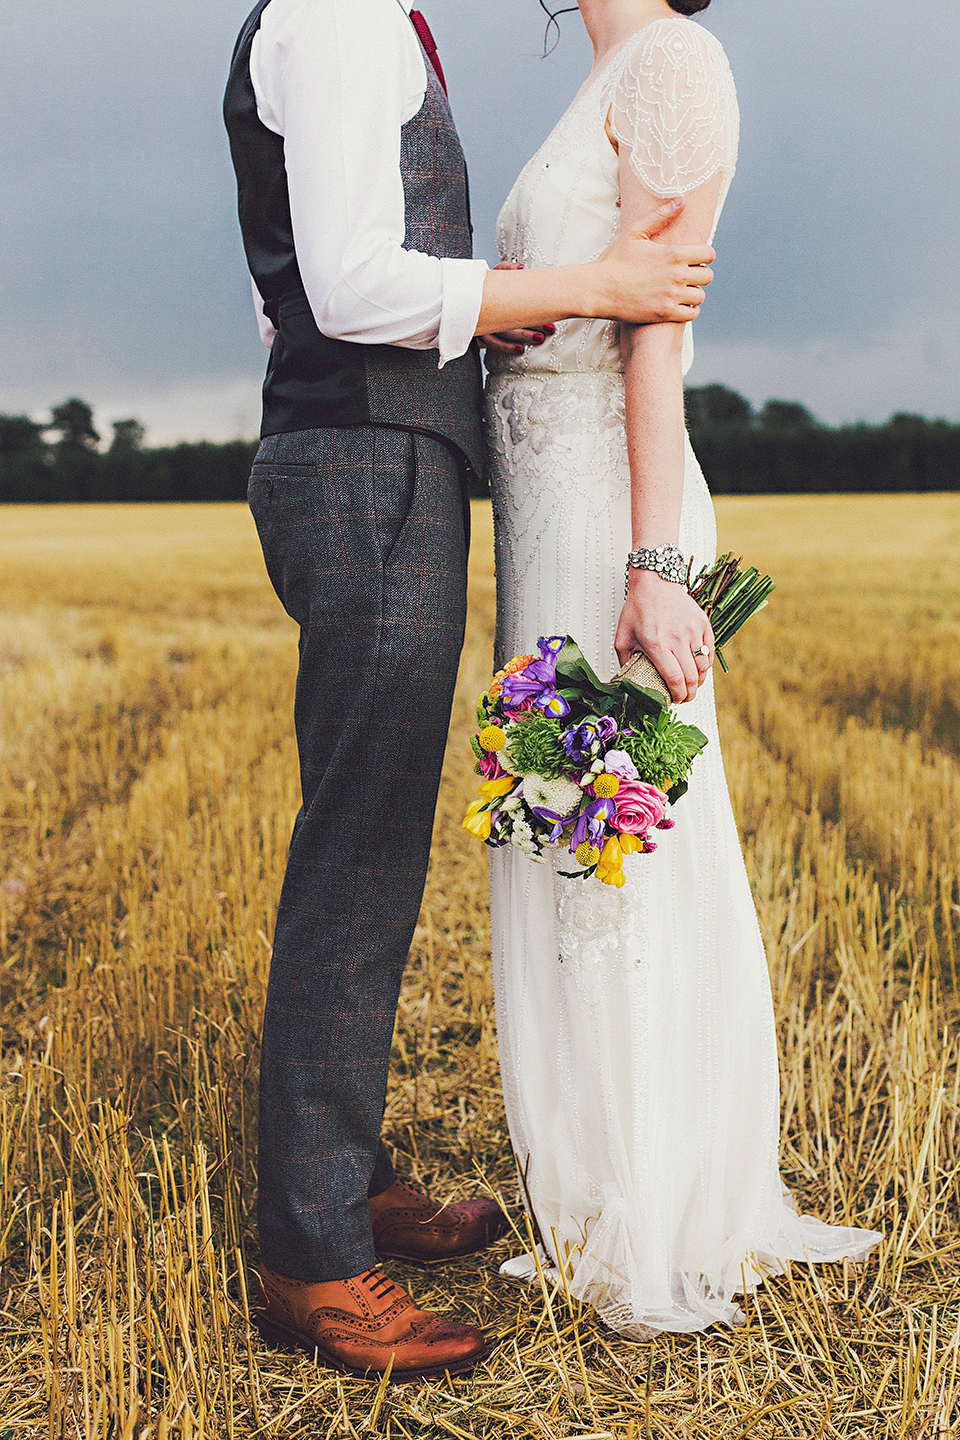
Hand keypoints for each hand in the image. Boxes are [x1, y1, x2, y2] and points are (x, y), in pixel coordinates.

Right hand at [477, 262, 554, 353]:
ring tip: (540, 338)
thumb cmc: (487, 287)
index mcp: (491, 290)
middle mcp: (486, 306)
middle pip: (509, 315)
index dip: (528, 303)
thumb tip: (521, 268)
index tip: (547, 307)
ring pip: (503, 331)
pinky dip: (506, 347)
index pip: (509, 295)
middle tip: (550, 328)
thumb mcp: (495, 275)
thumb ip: (506, 269)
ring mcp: (483, 321)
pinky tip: (520, 350)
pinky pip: (493, 342)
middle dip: (532, 321)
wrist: (468, 299)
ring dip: (522, 336)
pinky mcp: (482, 333)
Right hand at [595, 198, 714, 324]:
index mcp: (673, 254)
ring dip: (693, 293)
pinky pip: (691, 314)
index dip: (703, 256)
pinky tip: (677, 305)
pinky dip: (688, 310)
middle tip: (685, 276)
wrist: (597, 289)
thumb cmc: (614, 260)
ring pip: (700, 296)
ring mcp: (671, 297)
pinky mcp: (664, 314)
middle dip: (699, 275)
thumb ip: (661, 215)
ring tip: (680, 291)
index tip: (693, 259)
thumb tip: (682, 199)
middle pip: (708, 276)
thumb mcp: (635, 232)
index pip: (708, 254)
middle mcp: (676, 276)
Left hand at [615, 568, 713, 703]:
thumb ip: (625, 662)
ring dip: (700, 680)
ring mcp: (692, 630)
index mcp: (656, 645)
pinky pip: (710, 650)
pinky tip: (699, 668)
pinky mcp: (702, 623)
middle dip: (690, 694)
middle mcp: (677, 638)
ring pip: (704, 665)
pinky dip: (706, 663)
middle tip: (686, 698)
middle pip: (692, 677)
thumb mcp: (622, 637)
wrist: (654, 582)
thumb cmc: (637, 609)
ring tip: (692, 684)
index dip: (678, 695)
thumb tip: (627, 683)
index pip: (674, 678)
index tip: (676, 701)